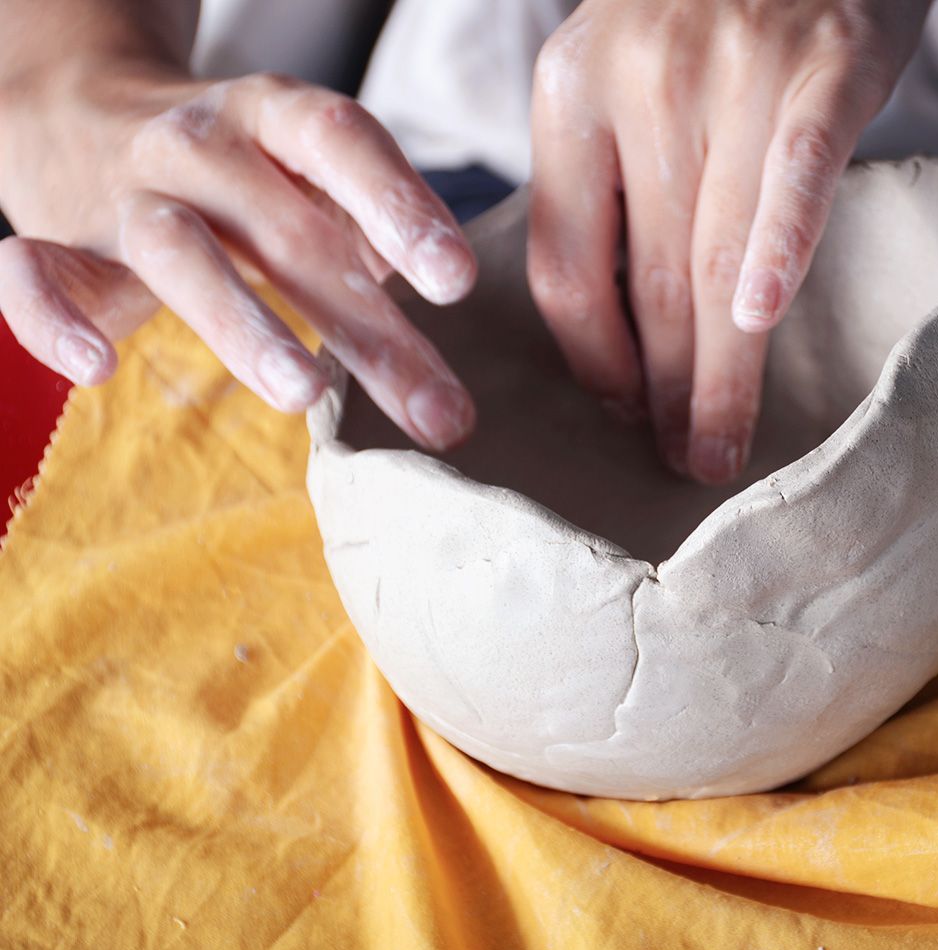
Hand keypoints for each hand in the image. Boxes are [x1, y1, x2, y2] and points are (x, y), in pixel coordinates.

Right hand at [0, 62, 476, 450]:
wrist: (84, 115)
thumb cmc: (237, 174)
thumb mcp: (308, 176)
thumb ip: (369, 228)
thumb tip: (444, 295)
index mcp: (274, 120)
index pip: (343, 143)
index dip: (402, 207)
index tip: (458, 282)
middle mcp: (203, 146)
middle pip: (289, 232)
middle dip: (368, 327)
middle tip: (434, 409)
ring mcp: (128, 193)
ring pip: (181, 252)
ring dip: (244, 324)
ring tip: (303, 395)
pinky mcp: (60, 242)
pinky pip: (35, 273)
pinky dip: (53, 318)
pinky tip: (95, 368)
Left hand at [528, 0, 928, 481]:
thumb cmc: (704, 12)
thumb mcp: (620, 75)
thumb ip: (608, 180)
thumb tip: (616, 332)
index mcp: (571, 94)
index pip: (568, 264)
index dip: (595, 358)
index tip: (623, 413)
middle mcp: (642, 80)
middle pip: (649, 280)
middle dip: (665, 392)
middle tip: (682, 465)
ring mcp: (735, 66)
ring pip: (720, 253)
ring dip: (720, 368)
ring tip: (719, 448)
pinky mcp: (827, 56)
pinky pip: (801, 167)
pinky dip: (785, 239)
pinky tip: (766, 314)